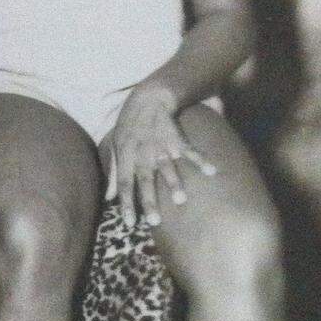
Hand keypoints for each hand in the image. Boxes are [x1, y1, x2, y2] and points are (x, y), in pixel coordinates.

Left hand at [104, 83, 215, 226]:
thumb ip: (114, 172)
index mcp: (126, 154)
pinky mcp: (176, 136)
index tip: (130, 223)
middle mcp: (142, 151)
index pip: (124, 182)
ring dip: (173, 182)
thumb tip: (108, 197)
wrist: (149, 97)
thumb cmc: (130, 126)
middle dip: (149, 199)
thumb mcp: (116, 146)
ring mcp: (160, 144)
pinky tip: (212, 172)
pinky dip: (200, 160)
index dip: (126, 203)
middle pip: (144, 177)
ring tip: (180, 200)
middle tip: (155, 221)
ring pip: (166, 165)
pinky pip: (189, 149)